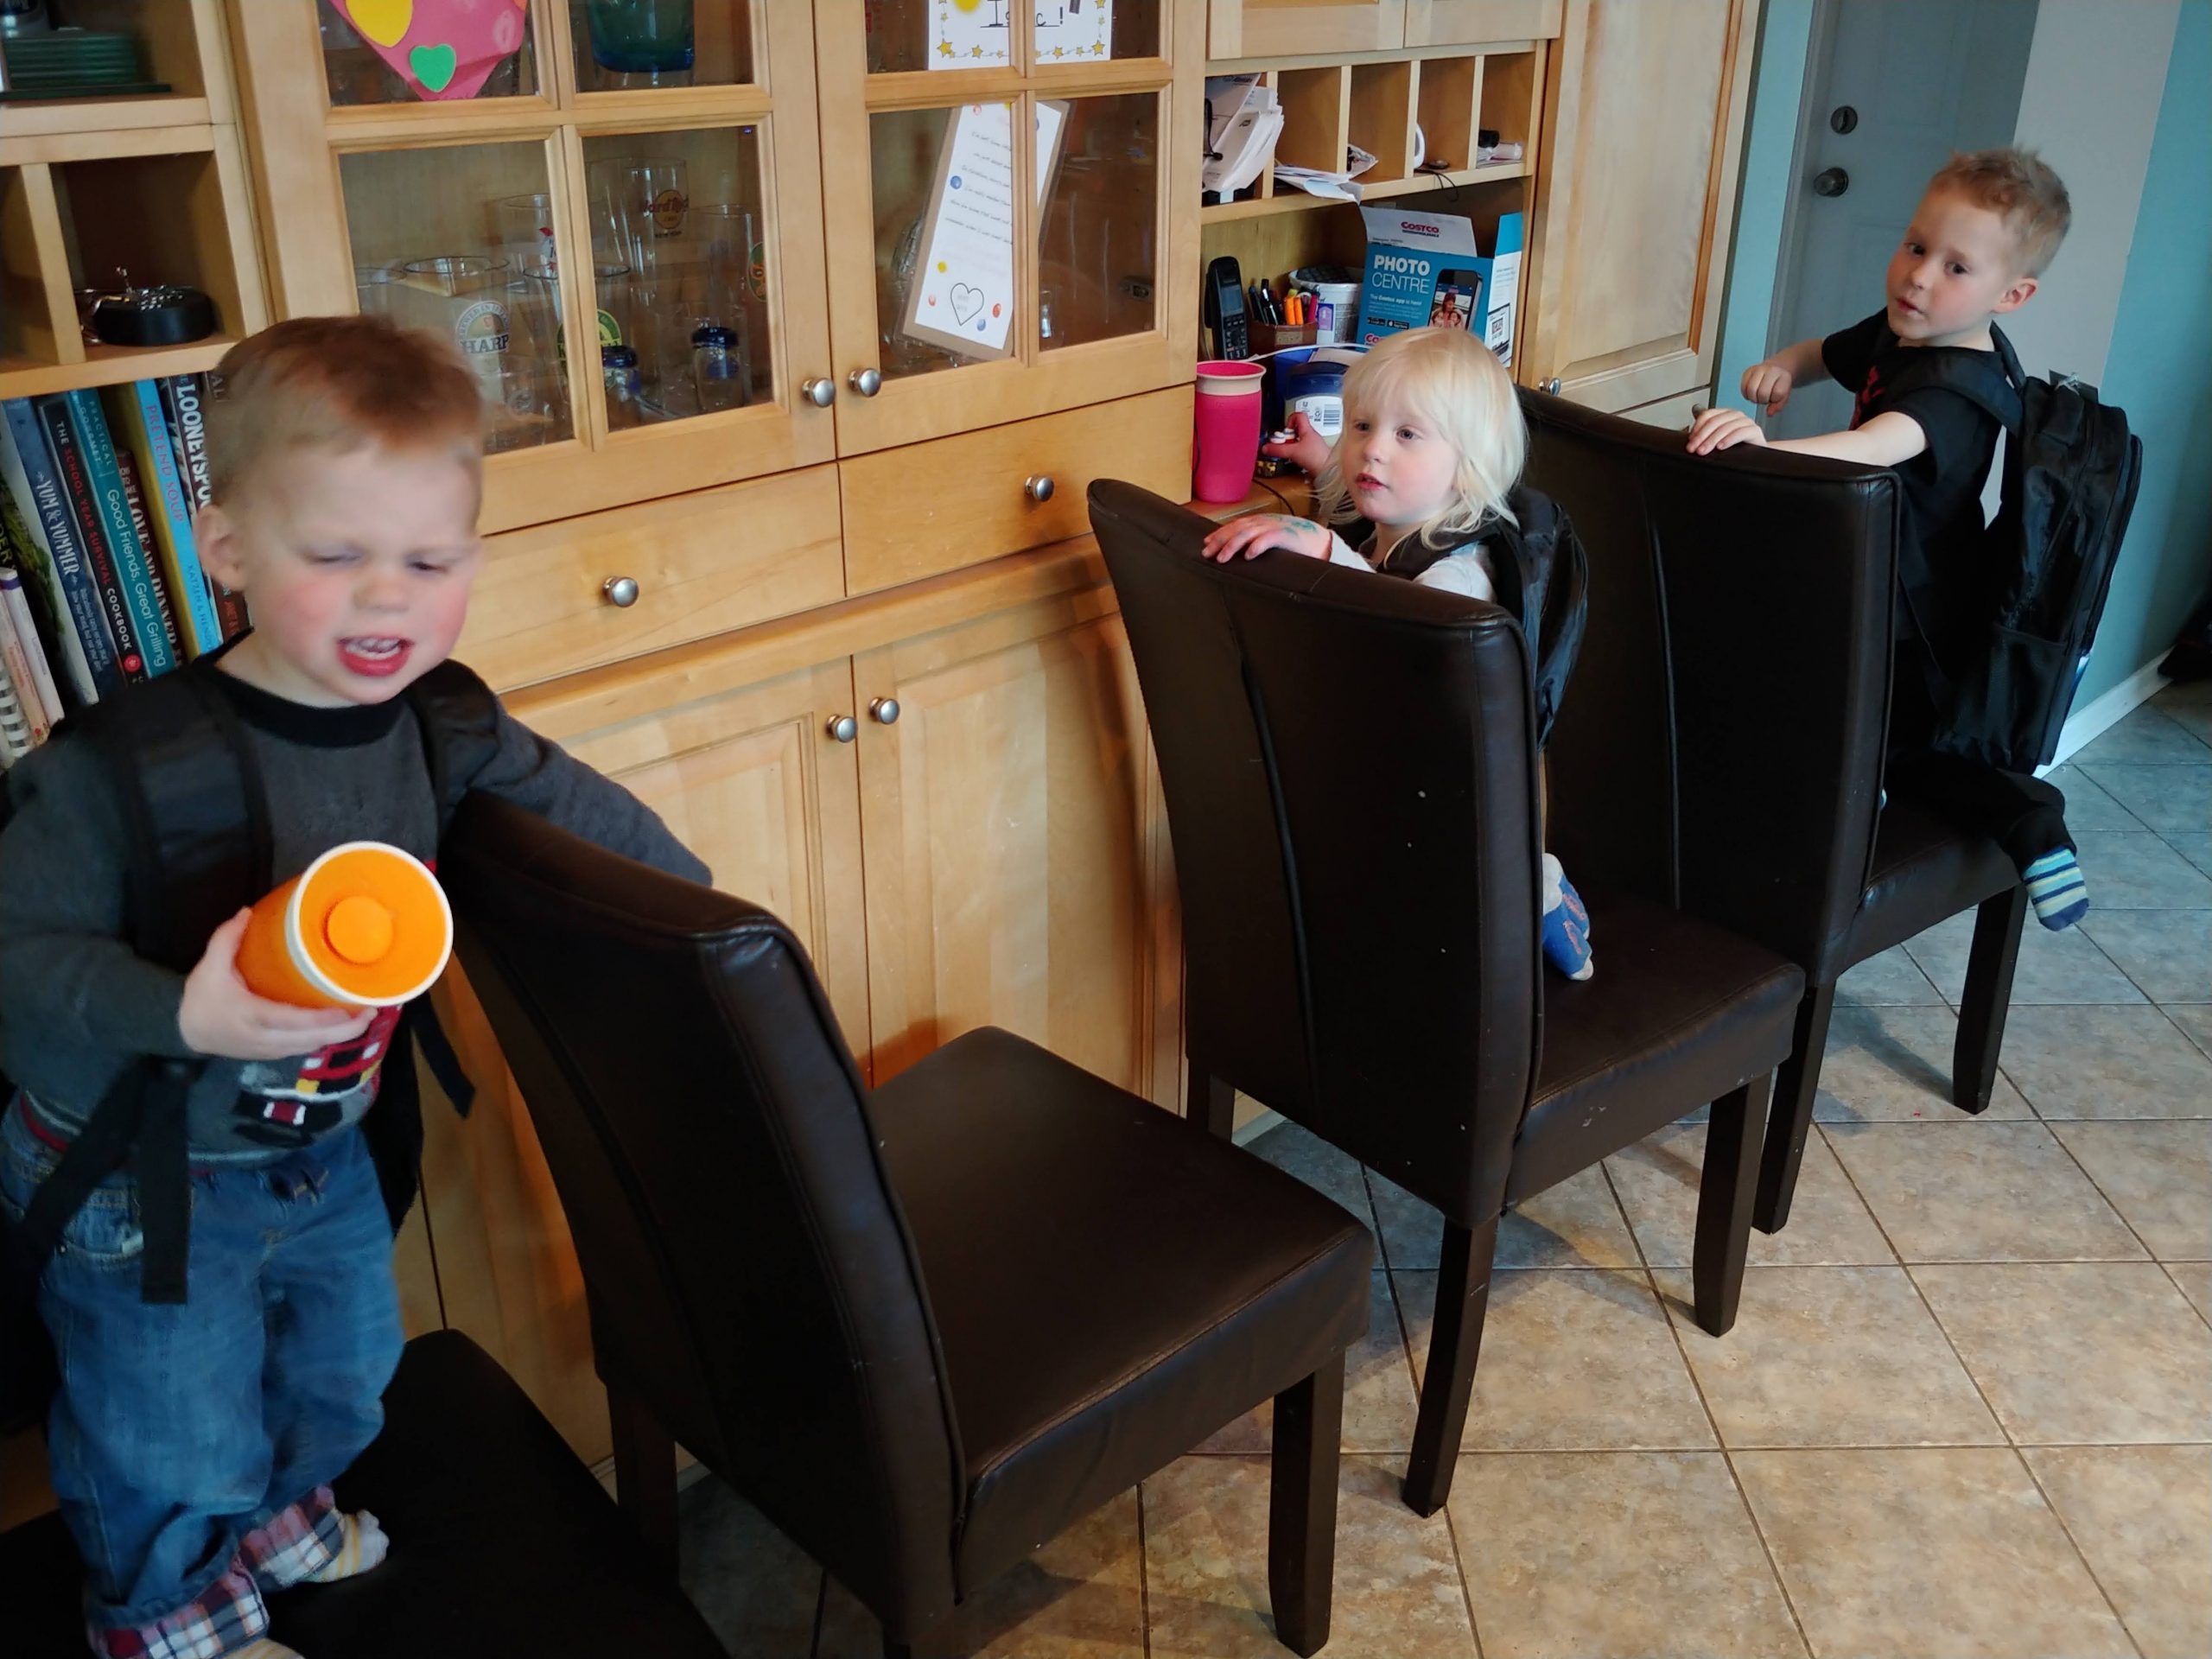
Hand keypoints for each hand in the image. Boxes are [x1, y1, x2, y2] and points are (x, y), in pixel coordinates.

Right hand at [178, 909, 372, 1061]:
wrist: (185, 1032)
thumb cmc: (201, 998)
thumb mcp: (208, 966)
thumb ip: (226, 939)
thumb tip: (247, 911)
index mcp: (250, 1015)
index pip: (292, 1021)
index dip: (323, 1019)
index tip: (350, 1009)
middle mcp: (264, 1038)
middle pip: (310, 1040)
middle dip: (345, 1030)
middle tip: (372, 1011)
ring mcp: (269, 1050)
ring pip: (310, 1047)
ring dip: (339, 1035)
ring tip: (365, 1016)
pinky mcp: (272, 1054)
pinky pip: (304, 1048)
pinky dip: (325, 1038)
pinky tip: (342, 1025)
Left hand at [1200, 513, 1333, 563]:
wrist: (1320, 540)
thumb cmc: (1295, 542)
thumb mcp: (1271, 539)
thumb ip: (1256, 542)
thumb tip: (1238, 553)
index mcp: (1260, 523)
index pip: (1235, 526)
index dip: (1219, 533)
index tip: (1206, 544)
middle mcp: (1264, 522)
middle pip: (1236, 528)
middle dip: (1220, 540)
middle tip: (1207, 553)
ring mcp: (1275, 528)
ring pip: (1248, 533)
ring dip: (1233, 545)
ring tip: (1222, 558)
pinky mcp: (1286, 536)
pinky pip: (1269, 539)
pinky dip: (1257, 546)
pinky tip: (1248, 555)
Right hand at [1259, 412, 1332, 476]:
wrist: (1328, 471)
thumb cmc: (1316, 458)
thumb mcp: (1292, 452)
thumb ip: (1278, 449)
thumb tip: (1265, 447)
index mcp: (1307, 430)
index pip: (1299, 415)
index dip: (1289, 420)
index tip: (1284, 430)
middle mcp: (1311, 435)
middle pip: (1296, 429)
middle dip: (1287, 436)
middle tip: (1283, 443)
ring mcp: (1313, 445)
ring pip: (1299, 440)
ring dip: (1291, 445)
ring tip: (1288, 452)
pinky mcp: (1314, 454)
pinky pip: (1302, 449)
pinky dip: (1296, 453)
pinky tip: (1294, 459)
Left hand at [1686, 408, 1769, 455]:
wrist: (1756, 457)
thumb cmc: (1736, 449)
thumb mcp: (1717, 441)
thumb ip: (1706, 438)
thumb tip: (1691, 441)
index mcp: (1724, 414)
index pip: (1707, 415)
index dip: (1697, 428)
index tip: (1690, 441)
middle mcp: (1734, 415)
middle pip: (1714, 421)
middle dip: (1701, 437)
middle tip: (1694, 449)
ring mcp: (1745, 421)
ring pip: (1725, 427)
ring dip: (1712, 440)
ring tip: (1704, 450)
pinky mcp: (1755, 430)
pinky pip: (1740, 432)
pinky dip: (1729, 439)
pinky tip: (1721, 447)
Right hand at [1741, 358, 1793, 413]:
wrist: (1776, 370)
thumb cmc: (1779, 385)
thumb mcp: (1784, 396)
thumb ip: (1778, 406)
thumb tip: (1769, 413)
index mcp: (1783, 375)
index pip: (1777, 393)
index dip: (1775, 399)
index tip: (1775, 397)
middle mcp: (1770, 370)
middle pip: (1762, 393)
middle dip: (1763, 400)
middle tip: (1765, 398)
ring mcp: (1758, 369)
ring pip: (1751, 390)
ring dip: (1753, 398)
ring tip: (1758, 396)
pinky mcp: (1747, 371)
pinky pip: (1743, 387)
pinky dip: (1746, 394)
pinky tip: (1752, 393)